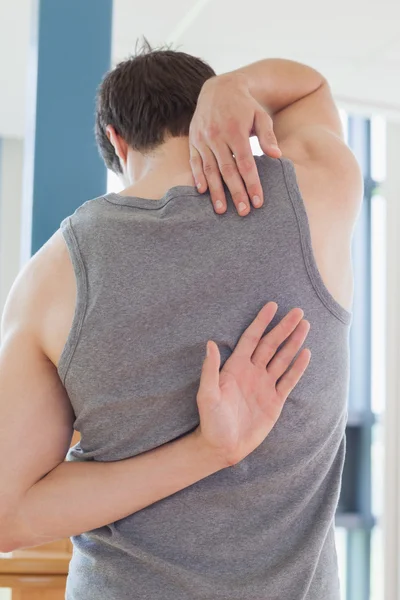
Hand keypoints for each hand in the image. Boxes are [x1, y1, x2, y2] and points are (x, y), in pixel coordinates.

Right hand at [189, 73, 281, 216]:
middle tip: (243, 212)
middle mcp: (217, 136)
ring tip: (221, 210)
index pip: (246, 163)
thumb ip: (268, 136)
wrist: (219, 88)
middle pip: (228, 170)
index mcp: (236, 131)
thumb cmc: (245, 106)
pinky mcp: (193, 140)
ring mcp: (203, 139)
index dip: (252, 184)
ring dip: (216, 191)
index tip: (258, 201)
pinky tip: (203, 192)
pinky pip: (195, 162)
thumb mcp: (261, 116)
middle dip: (236, 193)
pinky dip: (198, 177)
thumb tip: (277, 156)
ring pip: (210, 170)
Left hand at [195, 302, 310, 466]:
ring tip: (305, 325)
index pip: (251, 338)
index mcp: (235, 367)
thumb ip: (210, 369)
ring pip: (282, 358)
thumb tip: (209, 343)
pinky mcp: (274, 400)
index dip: (261, 322)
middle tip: (298, 311)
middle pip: (271, 344)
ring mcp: (264, 385)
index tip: (272, 305)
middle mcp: (252, 372)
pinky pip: (289, 380)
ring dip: (294, 342)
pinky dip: (298, 367)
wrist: (223, 446)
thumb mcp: (207, 394)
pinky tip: (306, 353)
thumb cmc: (211, 420)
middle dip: (284, 328)